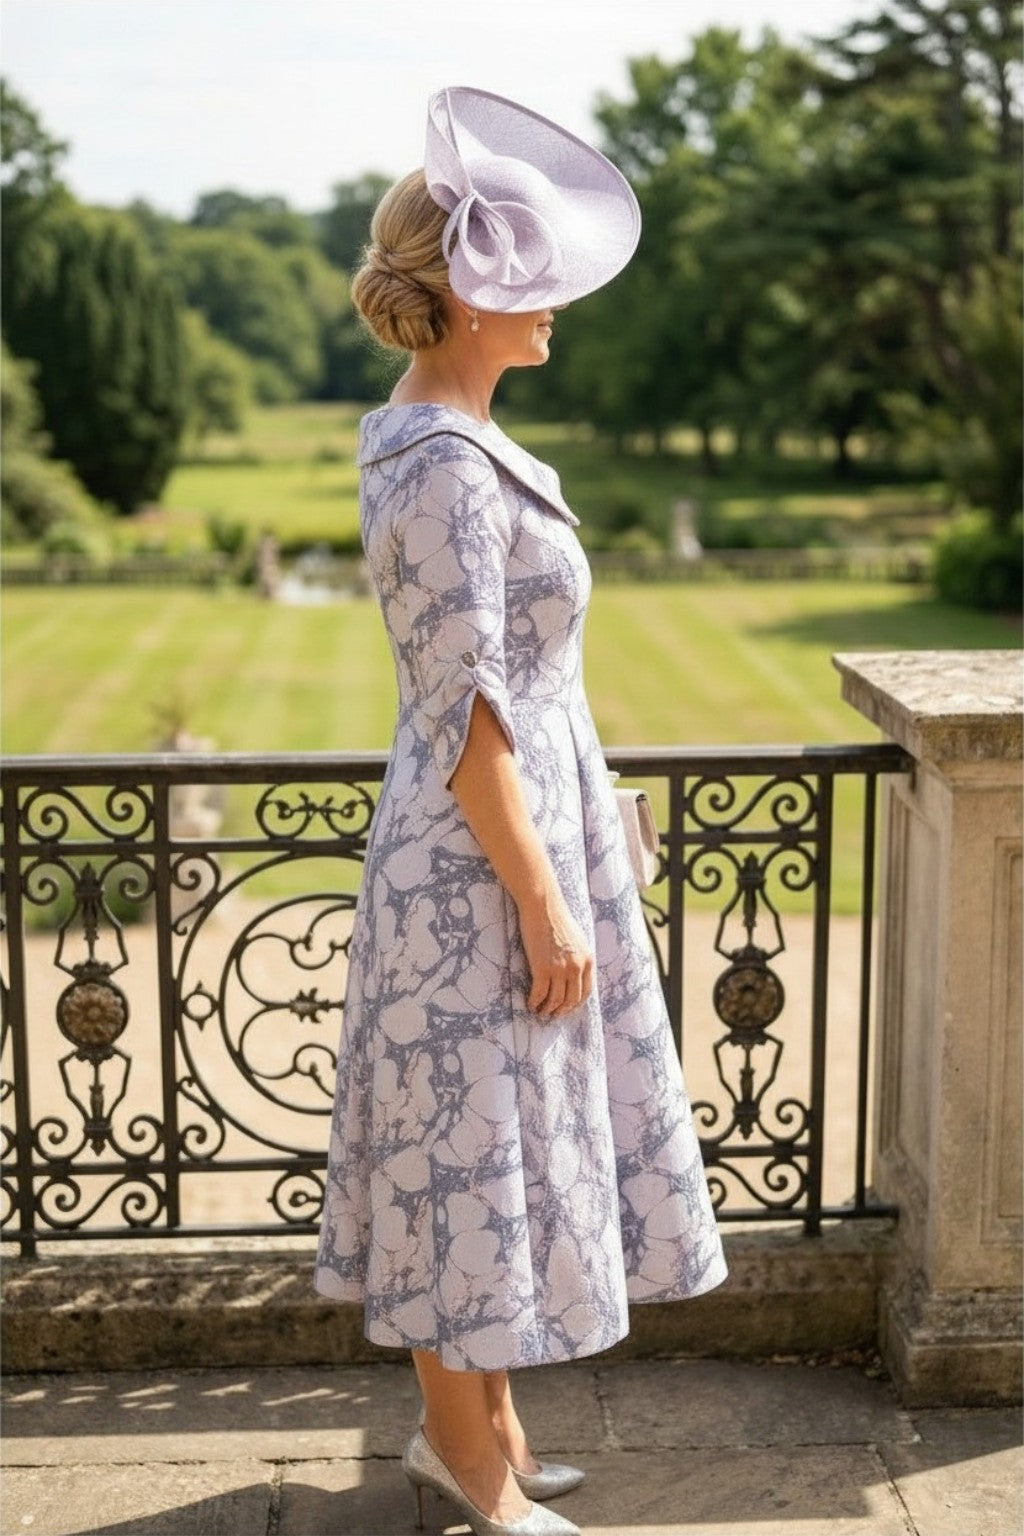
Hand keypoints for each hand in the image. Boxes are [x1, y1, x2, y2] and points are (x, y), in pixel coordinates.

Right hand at [517, 888, 594, 1018]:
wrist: (542, 906)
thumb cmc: (556, 918)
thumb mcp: (578, 939)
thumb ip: (579, 956)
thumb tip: (575, 972)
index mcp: (587, 960)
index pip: (586, 991)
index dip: (575, 1004)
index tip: (567, 1008)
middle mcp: (577, 967)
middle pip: (571, 1000)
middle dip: (561, 1011)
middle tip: (552, 1015)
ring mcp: (560, 969)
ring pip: (555, 1000)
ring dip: (547, 1010)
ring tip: (540, 1012)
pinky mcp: (542, 968)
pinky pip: (539, 994)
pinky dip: (535, 1002)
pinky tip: (530, 1004)